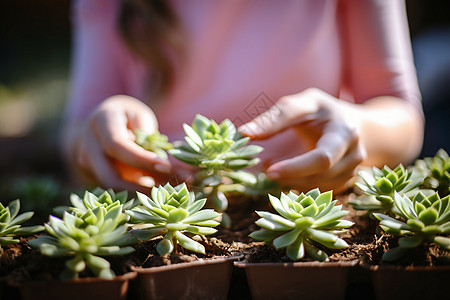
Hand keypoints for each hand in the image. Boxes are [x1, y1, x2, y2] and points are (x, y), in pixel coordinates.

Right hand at [63, 95, 171, 192]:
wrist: (102, 120)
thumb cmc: (128, 116)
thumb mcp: (142, 117)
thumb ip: (149, 139)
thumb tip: (167, 167)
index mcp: (102, 121)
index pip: (117, 145)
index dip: (141, 159)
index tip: (166, 167)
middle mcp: (88, 143)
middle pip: (108, 175)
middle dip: (138, 187)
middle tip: (166, 189)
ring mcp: (86, 161)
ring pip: (112, 186)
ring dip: (139, 192)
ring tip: (164, 189)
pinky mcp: (92, 174)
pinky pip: (114, 186)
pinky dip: (135, 190)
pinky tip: (155, 188)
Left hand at [239, 88, 365, 193]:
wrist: (352, 123)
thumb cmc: (320, 111)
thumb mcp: (300, 105)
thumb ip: (274, 118)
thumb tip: (244, 133)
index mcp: (344, 131)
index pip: (322, 157)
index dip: (295, 168)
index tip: (269, 170)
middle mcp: (354, 152)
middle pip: (323, 176)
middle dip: (293, 177)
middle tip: (267, 174)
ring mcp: (353, 169)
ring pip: (321, 186)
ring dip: (294, 183)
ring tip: (274, 171)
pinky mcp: (347, 180)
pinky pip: (321, 191)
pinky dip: (301, 186)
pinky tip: (288, 176)